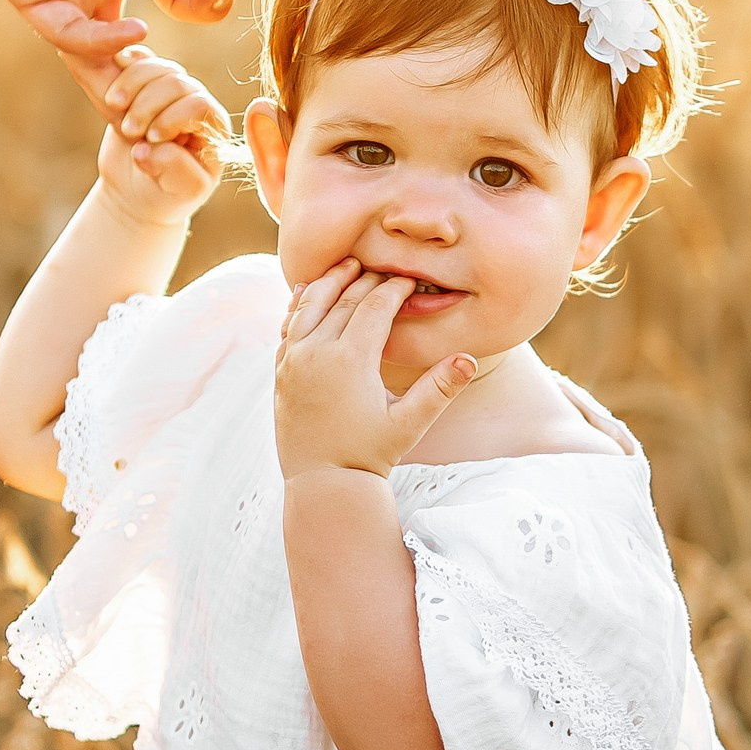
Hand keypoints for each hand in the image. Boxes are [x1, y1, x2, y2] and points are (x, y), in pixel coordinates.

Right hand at [95, 49, 229, 227]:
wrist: (137, 191)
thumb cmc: (167, 194)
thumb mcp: (181, 191)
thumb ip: (175, 170)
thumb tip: (147, 150)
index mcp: (213, 127)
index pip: (200, 106)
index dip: (173, 117)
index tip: (151, 139)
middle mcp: (196, 103)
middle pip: (177, 83)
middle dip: (148, 104)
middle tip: (129, 131)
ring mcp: (170, 92)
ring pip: (157, 68)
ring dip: (132, 83)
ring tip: (114, 106)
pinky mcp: (145, 85)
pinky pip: (139, 62)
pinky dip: (125, 64)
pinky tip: (114, 66)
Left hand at [274, 263, 476, 479]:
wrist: (323, 484)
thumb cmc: (370, 455)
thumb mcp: (410, 424)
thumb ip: (439, 388)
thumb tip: (469, 359)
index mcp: (350, 360)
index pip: (374, 306)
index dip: (394, 288)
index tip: (409, 280)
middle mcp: (317, 352)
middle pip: (344, 299)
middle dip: (367, 280)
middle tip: (386, 269)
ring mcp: (293, 360)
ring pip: (310, 304)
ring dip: (330, 281)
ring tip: (348, 266)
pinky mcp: (281, 371)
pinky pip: (288, 326)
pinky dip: (300, 304)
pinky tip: (309, 292)